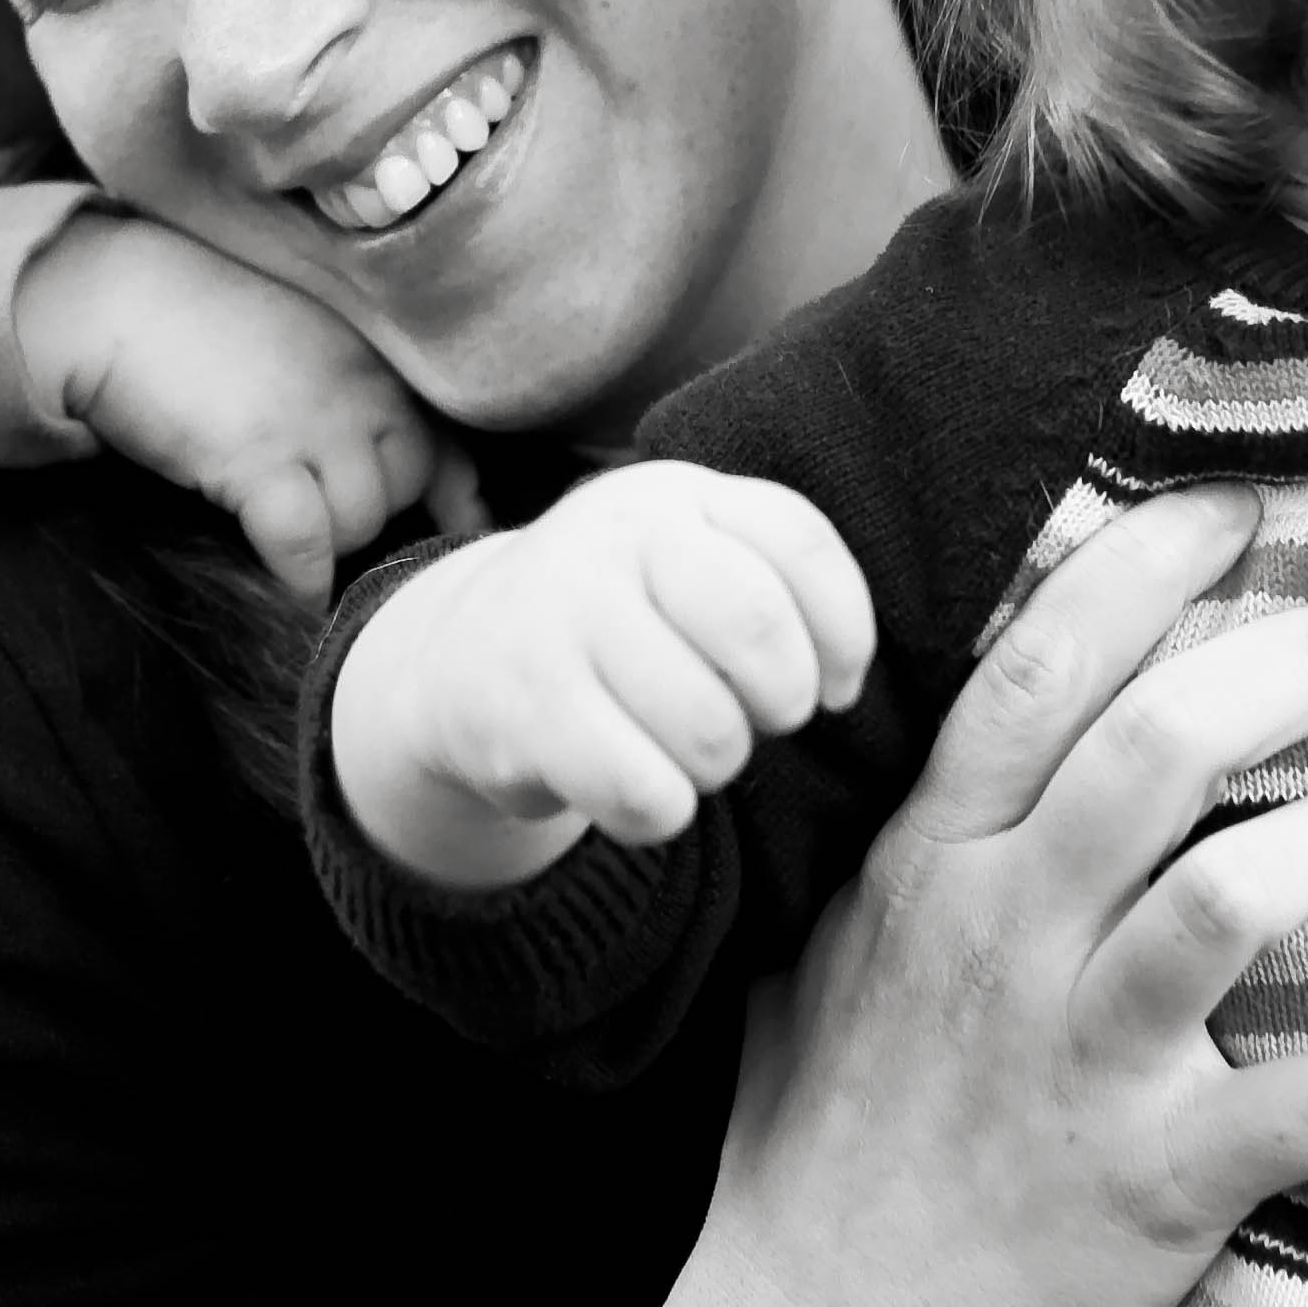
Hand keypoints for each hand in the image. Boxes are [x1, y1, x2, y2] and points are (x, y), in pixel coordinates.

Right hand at [13, 211, 480, 602]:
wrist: (113, 295)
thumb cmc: (190, 314)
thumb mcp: (295, 335)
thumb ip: (344, 383)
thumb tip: (365, 458)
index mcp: (370, 353)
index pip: (445, 439)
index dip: (456, 497)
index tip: (458, 534)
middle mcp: (360, 384)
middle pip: (406, 487)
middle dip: (372, 517)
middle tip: (321, 522)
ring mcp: (315, 422)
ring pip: (361, 522)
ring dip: (329, 545)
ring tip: (285, 539)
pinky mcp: (260, 461)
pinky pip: (307, 545)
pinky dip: (301, 578)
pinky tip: (287, 587)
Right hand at [331, 463, 876, 885]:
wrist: (464, 656)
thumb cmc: (622, 617)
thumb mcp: (690, 560)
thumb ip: (777, 582)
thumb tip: (840, 684)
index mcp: (675, 495)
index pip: (802, 547)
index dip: (844, 636)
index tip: (832, 685)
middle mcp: (613, 537)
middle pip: (760, 633)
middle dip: (780, 702)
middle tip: (753, 718)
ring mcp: (559, 617)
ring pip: (708, 730)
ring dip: (715, 764)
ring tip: (681, 745)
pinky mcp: (522, 709)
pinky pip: (644, 793)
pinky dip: (658, 811)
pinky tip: (634, 783)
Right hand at [688, 479, 1307, 1306]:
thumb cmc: (826, 1138)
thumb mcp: (834, 948)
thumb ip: (921, 837)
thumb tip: (1008, 726)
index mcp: (927, 867)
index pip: (1041, 669)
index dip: (1152, 569)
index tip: (1249, 514)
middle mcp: (1000, 941)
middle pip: (1163, 745)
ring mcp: (1079, 1062)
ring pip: (1239, 896)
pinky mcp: (1157, 1185)